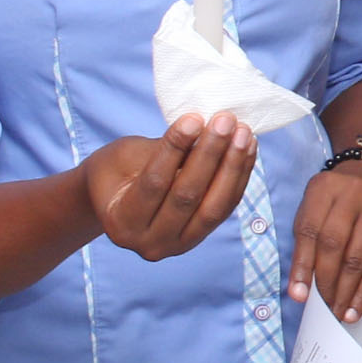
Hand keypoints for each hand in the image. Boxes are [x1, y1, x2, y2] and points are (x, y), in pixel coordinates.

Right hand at [84, 114, 256, 262]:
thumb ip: (160, 151)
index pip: (154, 182)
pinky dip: (239, 176)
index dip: (175, 149)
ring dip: (232, 166)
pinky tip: (247, 148)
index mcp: (121, 222)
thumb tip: (204, 128)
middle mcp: (149, 242)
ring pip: (214, 207)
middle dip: (210, 154)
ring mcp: (178, 245)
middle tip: (225, 120)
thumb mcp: (124, 157)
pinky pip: (225, 207)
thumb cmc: (114, 172)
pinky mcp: (200, 236)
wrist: (115, 201)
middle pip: (187, 197)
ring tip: (243, 132)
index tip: (194, 118)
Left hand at [292, 151, 361, 321]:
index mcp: (323, 189)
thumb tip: (299, 290)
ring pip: (359, 258)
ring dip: (346, 292)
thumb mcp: (312, 209)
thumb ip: (304, 244)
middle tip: (321, 308)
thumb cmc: (335, 201)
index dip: (302, 266)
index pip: (309, 231)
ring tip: (337, 313)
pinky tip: (355, 307)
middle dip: (326, 282)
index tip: (299, 295)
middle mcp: (352, 195)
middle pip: (335, 245)